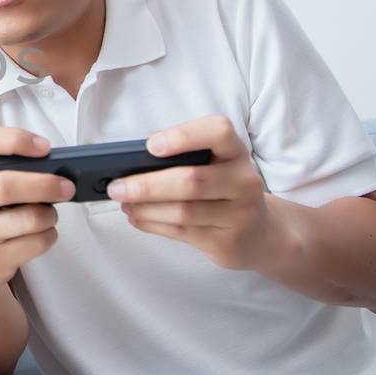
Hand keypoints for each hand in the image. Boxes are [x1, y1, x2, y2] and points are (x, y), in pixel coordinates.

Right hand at [0, 127, 74, 295]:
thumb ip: (4, 167)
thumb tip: (53, 165)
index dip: (16, 139)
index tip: (45, 147)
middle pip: (5, 186)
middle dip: (45, 184)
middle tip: (66, 186)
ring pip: (29, 218)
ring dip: (50, 214)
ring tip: (48, 214)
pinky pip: (37, 242)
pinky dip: (49, 235)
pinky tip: (41, 232)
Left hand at [107, 114, 286, 271]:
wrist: (260, 233)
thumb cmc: (225, 189)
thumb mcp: (216, 164)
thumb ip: (184, 154)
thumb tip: (135, 154)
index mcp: (236, 152)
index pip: (218, 132)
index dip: (184, 136)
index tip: (152, 145)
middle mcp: (242, 181)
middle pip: (190, 180)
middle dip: (145, 184)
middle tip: (115, 186)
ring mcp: (238, 215)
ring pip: (182, 211)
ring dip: (144, 207)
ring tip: (123, 202)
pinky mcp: (225, 242)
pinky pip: (180, 232)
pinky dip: (151, 223)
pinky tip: (136, 216)